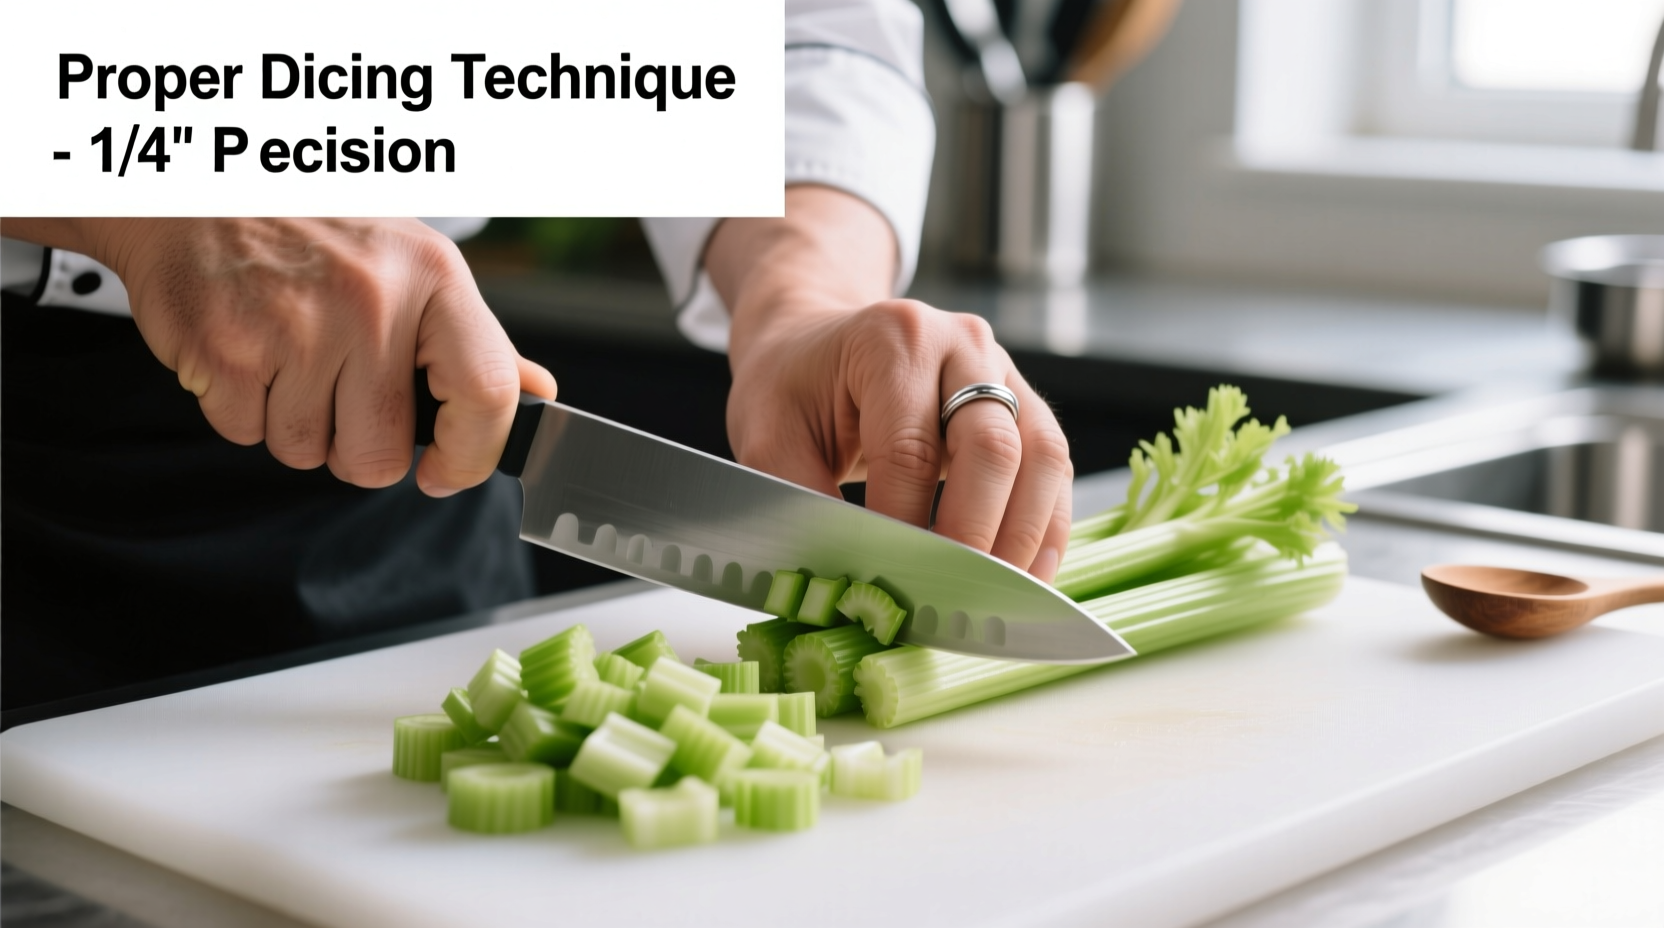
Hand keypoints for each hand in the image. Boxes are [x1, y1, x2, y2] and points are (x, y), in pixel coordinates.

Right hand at [11, 218, 555, 495]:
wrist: (198, 190)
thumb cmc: (318, 233)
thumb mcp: (412, 266)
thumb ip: (474, 341)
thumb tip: (538, 394)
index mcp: (433, 276)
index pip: (487, 394)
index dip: (472, 456)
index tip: (444, 472)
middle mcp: (371, 299)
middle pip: (380, 456)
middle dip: (356, 448)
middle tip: (337, 391)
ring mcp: (295, 326)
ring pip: (309, 453)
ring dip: (296, 426)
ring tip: (288, 356)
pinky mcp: (226, 350)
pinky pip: (247, 435)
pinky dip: (243, 410)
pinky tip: (247, 350)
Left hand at [709, 188, 1072, 580]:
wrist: (818, 342)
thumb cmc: (793, 388)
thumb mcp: (767, 434)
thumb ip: (798, 499)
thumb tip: (843, 576)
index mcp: (891, 341)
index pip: (911, 450)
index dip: (906, 528)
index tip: (893, 588)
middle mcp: (960, 344)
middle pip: (992, 447)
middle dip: (975, 537)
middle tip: (952, 603)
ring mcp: (1002, 369)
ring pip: (1042, 455)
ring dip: (1024, 538)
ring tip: (998, 601)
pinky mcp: (1024, 403)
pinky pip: (1053, 466)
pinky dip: (1046, 525)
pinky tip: (1028, 574)